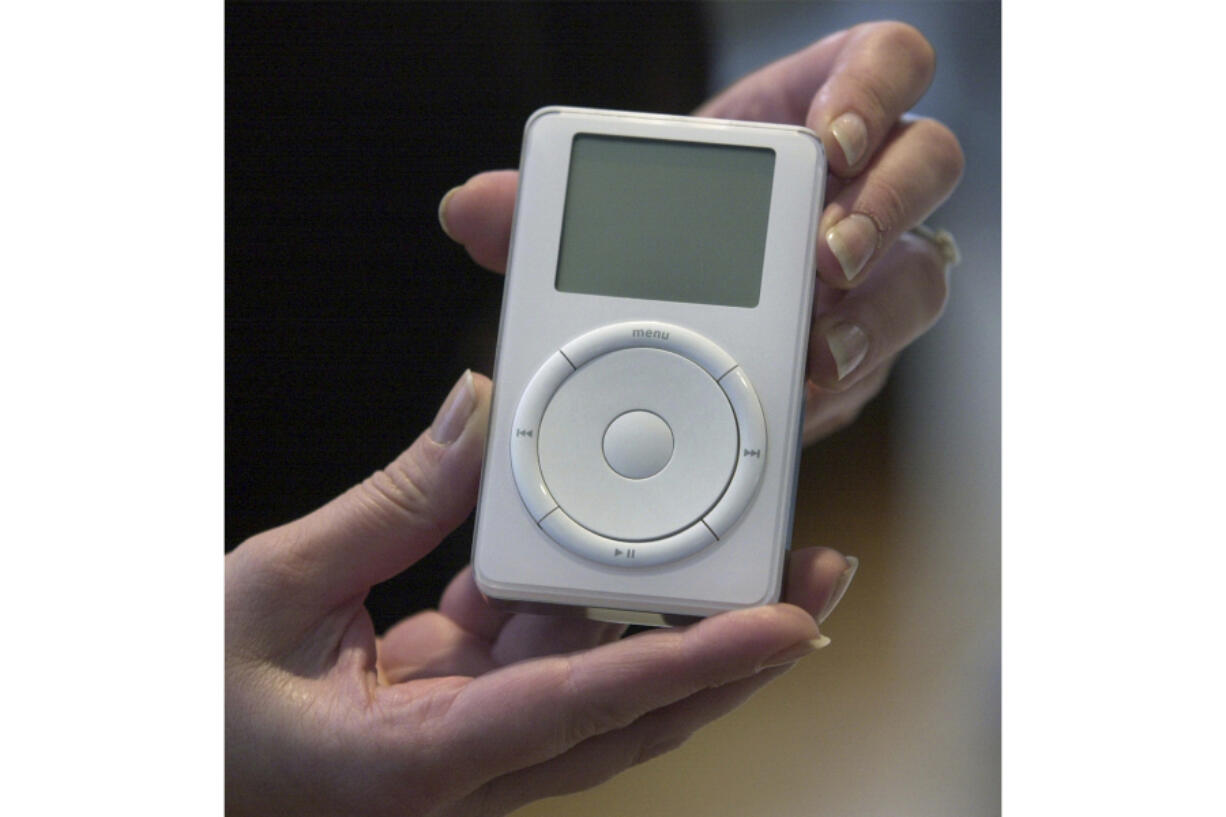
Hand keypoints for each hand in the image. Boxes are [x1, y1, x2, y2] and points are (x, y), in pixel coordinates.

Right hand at [226, 371, 852, 815]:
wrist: (170, 759)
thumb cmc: (196, 711)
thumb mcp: (271, 592)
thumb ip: (383, 507)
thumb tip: (472, 420)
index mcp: (419, 762)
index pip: (585, 708)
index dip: (693, 664)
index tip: (782, 623)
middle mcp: (465, 764)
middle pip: (633, 712)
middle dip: (732, 652)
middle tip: (810, 583)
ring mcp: (468, 741)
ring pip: (601, 682)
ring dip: (670, 622)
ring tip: (742, 556)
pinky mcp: (456, 711)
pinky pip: (542, 653)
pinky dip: (581, 600)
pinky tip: (609, 550)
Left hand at [439, 21, 962, 444]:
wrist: (698, 315)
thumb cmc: (665, 241)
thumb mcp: (609, 218)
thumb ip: (540, 214)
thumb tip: (465, 209)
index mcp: (804, 120)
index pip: (884, 62)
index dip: (876, 88)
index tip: (830, 139)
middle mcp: (858, 191)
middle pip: (930, 165)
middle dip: (885, 209)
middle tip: (824, 255)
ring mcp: (875, 273)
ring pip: (923, 278)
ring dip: (875, 316)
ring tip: (815, 356)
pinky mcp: (863, 350)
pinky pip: (877, 366)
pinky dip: (834, 388)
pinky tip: (789, 404)